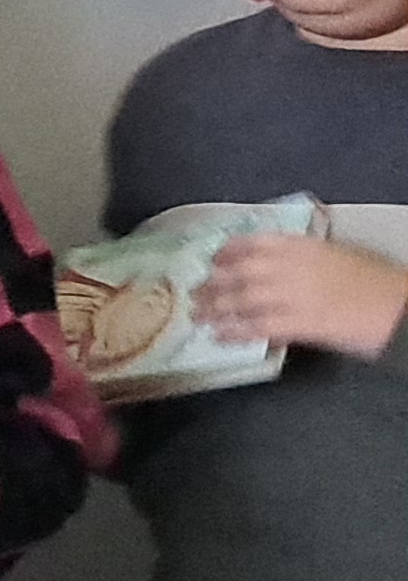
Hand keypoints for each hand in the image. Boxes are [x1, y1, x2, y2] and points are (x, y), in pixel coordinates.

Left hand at [199, 231, 407, 361]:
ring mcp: (293, 295)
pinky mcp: (300, 324)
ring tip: (198, 315)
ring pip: (242, 300)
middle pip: (239, 273)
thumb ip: (301, 256)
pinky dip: (235, 332)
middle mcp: (290, 266)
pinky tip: (219, 336)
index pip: (252, 243)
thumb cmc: (374, 281)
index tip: (211, 260)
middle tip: (194, 293)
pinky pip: (258, 327)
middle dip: (213, 284)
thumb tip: (274, 262)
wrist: (398, 307)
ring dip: (215, 309)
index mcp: (301, 246)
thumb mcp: (335, 254)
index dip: (226, 252)